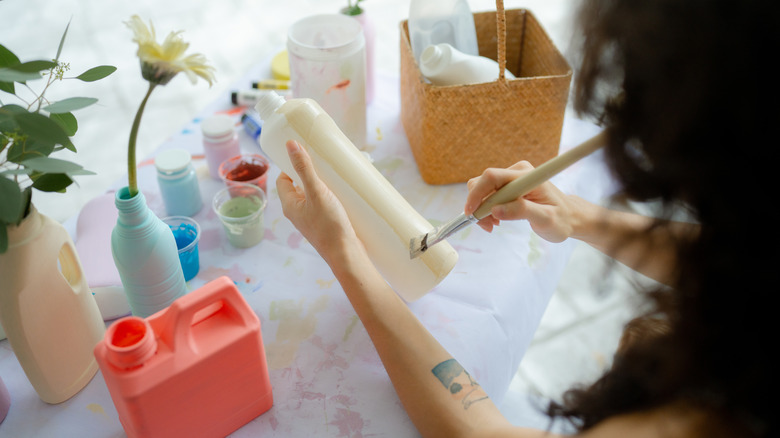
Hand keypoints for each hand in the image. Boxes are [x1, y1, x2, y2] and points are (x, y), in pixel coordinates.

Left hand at [276, 140, 359, 260]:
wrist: (346, 254)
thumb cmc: (329, 225)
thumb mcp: (317, 192)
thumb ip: (304, 168)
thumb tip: (291, 145)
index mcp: (290, 205)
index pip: (283, 179)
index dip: (291, 165)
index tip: (305, 155)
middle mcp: (298, 212)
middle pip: (299, 185)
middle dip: (310, 172)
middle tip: (323, 162)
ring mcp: (312, 219)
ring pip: (313, 195)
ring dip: (323, 184)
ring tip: (336, 174)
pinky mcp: (325, 223)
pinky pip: (324, 204)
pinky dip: (332, 195)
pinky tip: (344, 191)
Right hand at [463, 160, 579, 242]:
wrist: (568, 217)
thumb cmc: (561, 219)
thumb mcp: (545, 219)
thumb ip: (521, 212)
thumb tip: (495, 210)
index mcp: (526, 176)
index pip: (492, 177)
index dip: (477, 194)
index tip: (471, 214)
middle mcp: (516, 172)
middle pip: (483, 182)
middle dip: (479, 205)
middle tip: (488, 226)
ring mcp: (511, 178)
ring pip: (482, 189)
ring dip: (482, 209)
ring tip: (494, 225)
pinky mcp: (508, 186)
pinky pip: (488, 194)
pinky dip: (486, 209)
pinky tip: (496, 220)